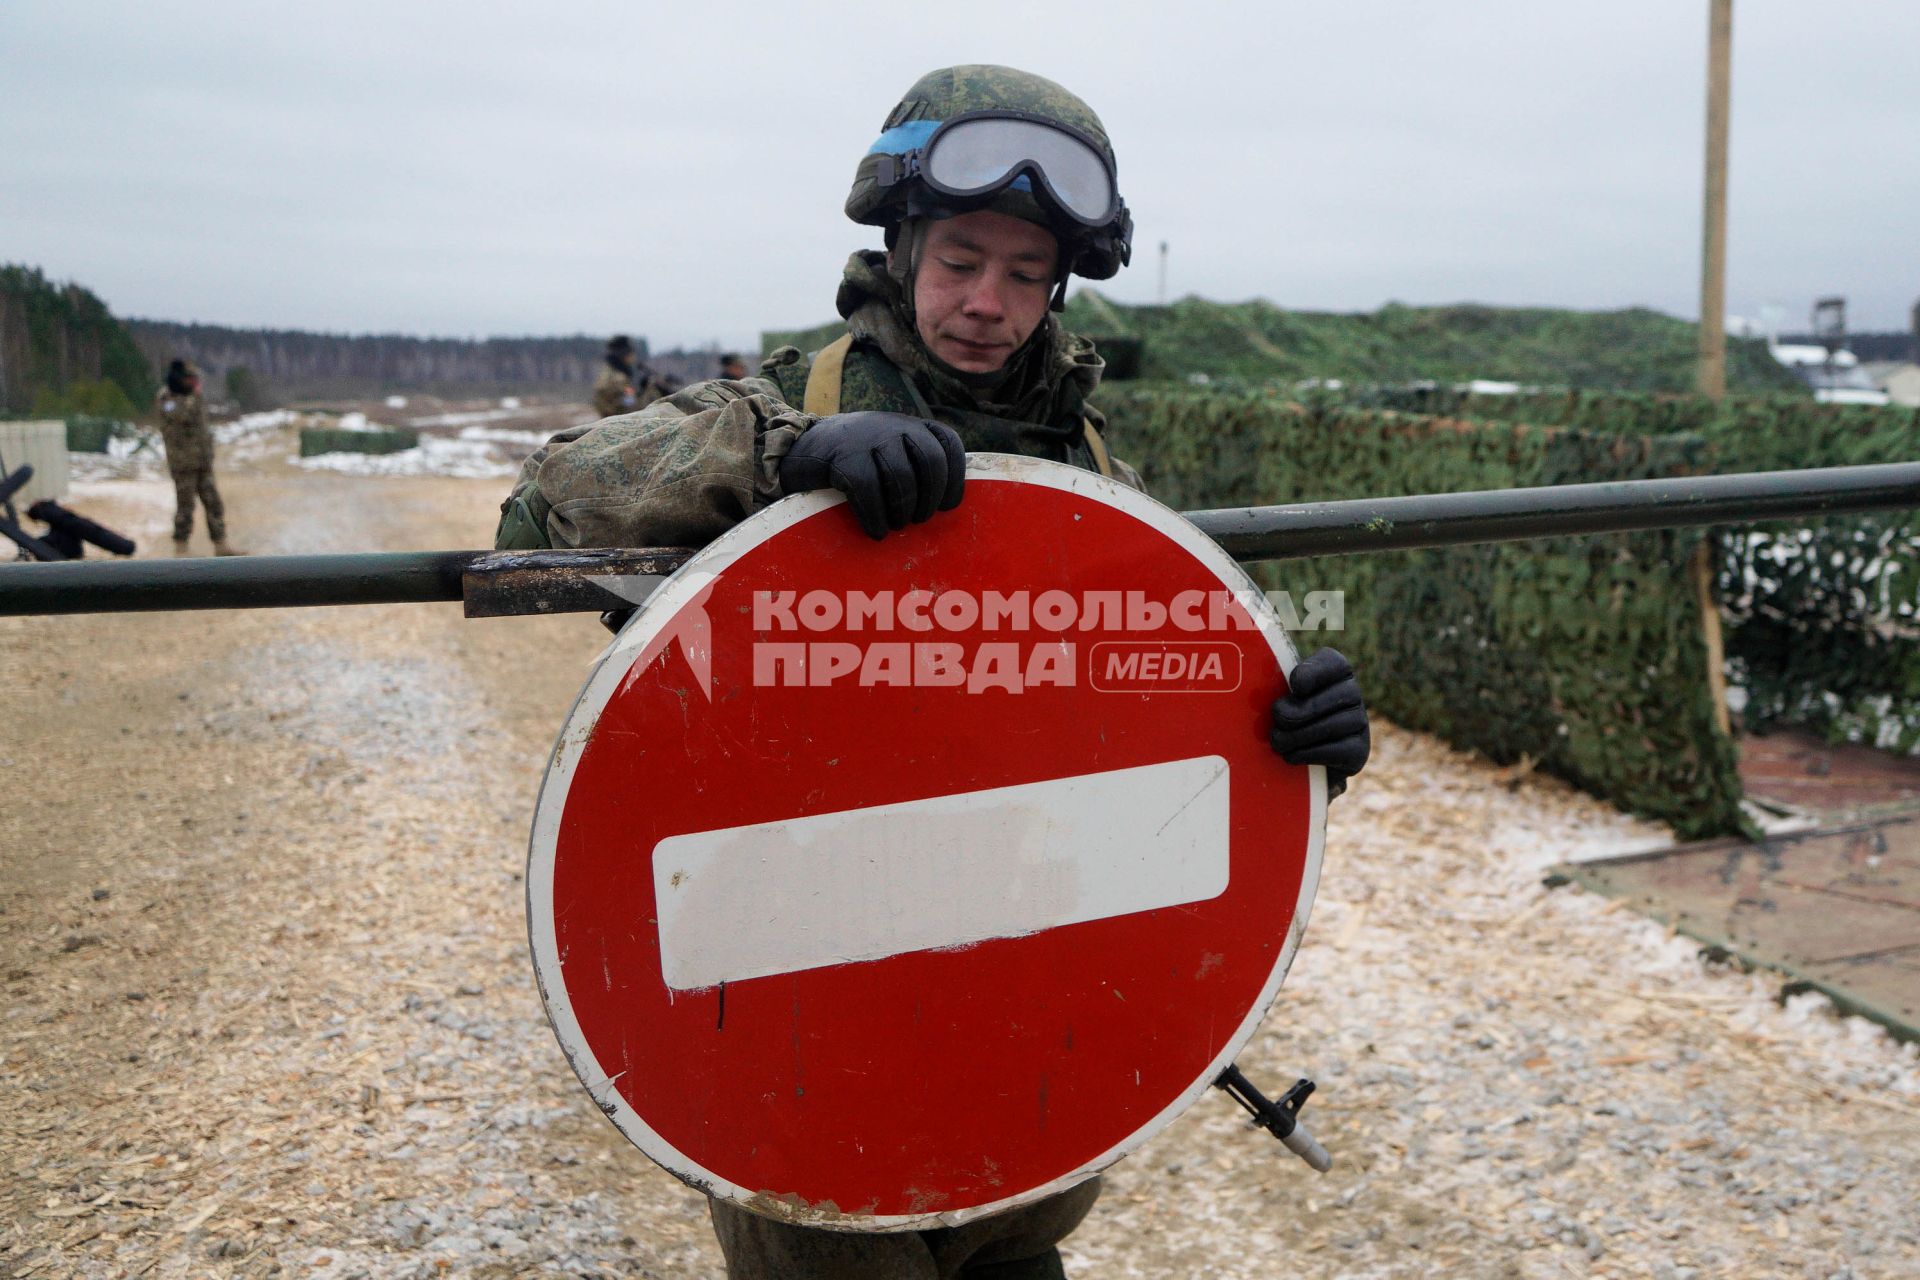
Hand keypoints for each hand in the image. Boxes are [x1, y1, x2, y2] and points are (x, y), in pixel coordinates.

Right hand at [779, 411, 965, 539]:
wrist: (798, 451)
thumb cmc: (851, 461)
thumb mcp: (886, 451)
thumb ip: (914, 463)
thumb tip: (944, 504)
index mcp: (909, 425)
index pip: (948, 443)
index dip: (954, 479)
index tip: (946, 506)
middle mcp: (892, 425)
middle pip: (931, 461)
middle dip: (930, 498)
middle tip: (918, 520)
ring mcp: (866, 437)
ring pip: (902, 477)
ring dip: (903, 511)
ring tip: (895, 525)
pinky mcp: (842, 456)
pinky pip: (869, 491)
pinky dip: (875, 517)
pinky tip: (875, 531)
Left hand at [1271, 647, 1370, 798]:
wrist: (1308, 760)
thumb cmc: (1288, 717)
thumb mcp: (1281, 695)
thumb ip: (1276, 685)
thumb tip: (1266, 693)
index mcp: (1335, 671)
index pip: (1331, 663)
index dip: (1312, 674)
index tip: (1295, 686)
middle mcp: (1352, 693)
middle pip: (1321, 701)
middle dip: (1292, 715)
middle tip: (1276, 722)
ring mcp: (1359, 722)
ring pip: (1326, 728)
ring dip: (1294, 737)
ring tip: (1278, 742)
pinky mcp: (1358, 751)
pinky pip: (1332, 751)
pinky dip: (1306, 754)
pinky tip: (1291, 755)